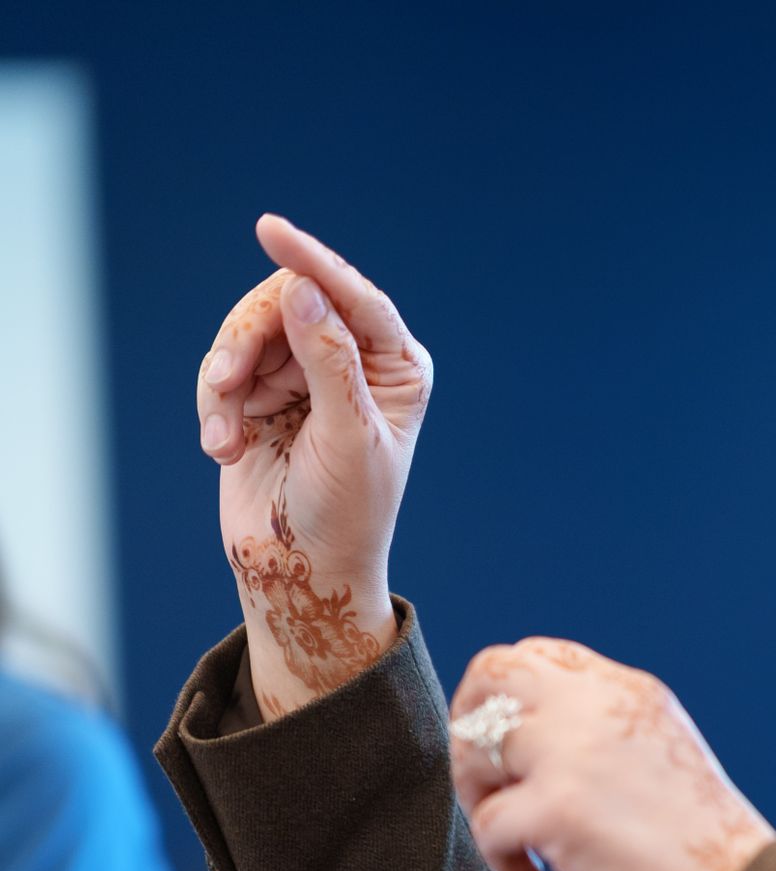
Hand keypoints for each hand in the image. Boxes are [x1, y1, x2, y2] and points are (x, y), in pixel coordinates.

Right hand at [195, 215, 432, 718]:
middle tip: (224, 381)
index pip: (356, 297)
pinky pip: (222, 370)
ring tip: (224, 435)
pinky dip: (214, 406)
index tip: (270, 231)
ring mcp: (305, 377)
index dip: (313, 261)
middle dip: (248, 341)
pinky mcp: (262, 397)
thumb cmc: (346, 512)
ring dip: (224, 381)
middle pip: (288, 305)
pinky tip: (222, 449)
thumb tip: (303, 286)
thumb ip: (326, 359)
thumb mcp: (346, 435)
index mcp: (396, 368)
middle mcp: (354, 363)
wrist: (302, 570)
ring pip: (247, 336)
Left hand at [448, 638, 775, 870]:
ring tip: (519, 840)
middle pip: (493, 674)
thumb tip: (522, 741)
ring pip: (476, 743)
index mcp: (629, 692)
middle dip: (471, 729)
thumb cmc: (701, 852)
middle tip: (491, 788)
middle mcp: (600, 706)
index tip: (515, 755)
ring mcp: (577, 752)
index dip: (507, 700)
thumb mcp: (658, 759)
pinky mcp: (559, 807)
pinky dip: (500, 858)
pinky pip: (487, 822)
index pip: (538, 655)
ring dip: (478, 795)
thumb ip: (603, 734)